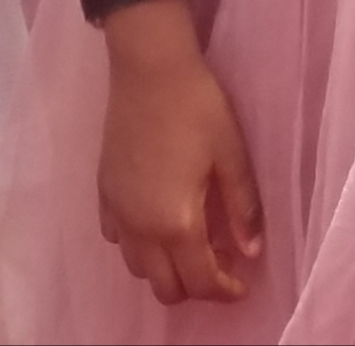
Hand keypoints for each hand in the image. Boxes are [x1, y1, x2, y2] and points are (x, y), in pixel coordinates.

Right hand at [97, 27, 263, 305]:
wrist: (149, 65)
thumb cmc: (197, 105)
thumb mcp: (230, 154)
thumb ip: (241, 208)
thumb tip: (252, 251)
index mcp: (176, 221)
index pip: (201, 281)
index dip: (225, 290)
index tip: (243, 282)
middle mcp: (140, 227)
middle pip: (165, 288)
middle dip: (195, 285)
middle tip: (219, 262)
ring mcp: (117, 210)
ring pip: (137, 268)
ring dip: (164, 268)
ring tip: (189, 241)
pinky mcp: (102, 191)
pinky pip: (115, 237)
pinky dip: (137, 243)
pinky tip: (155, 218)